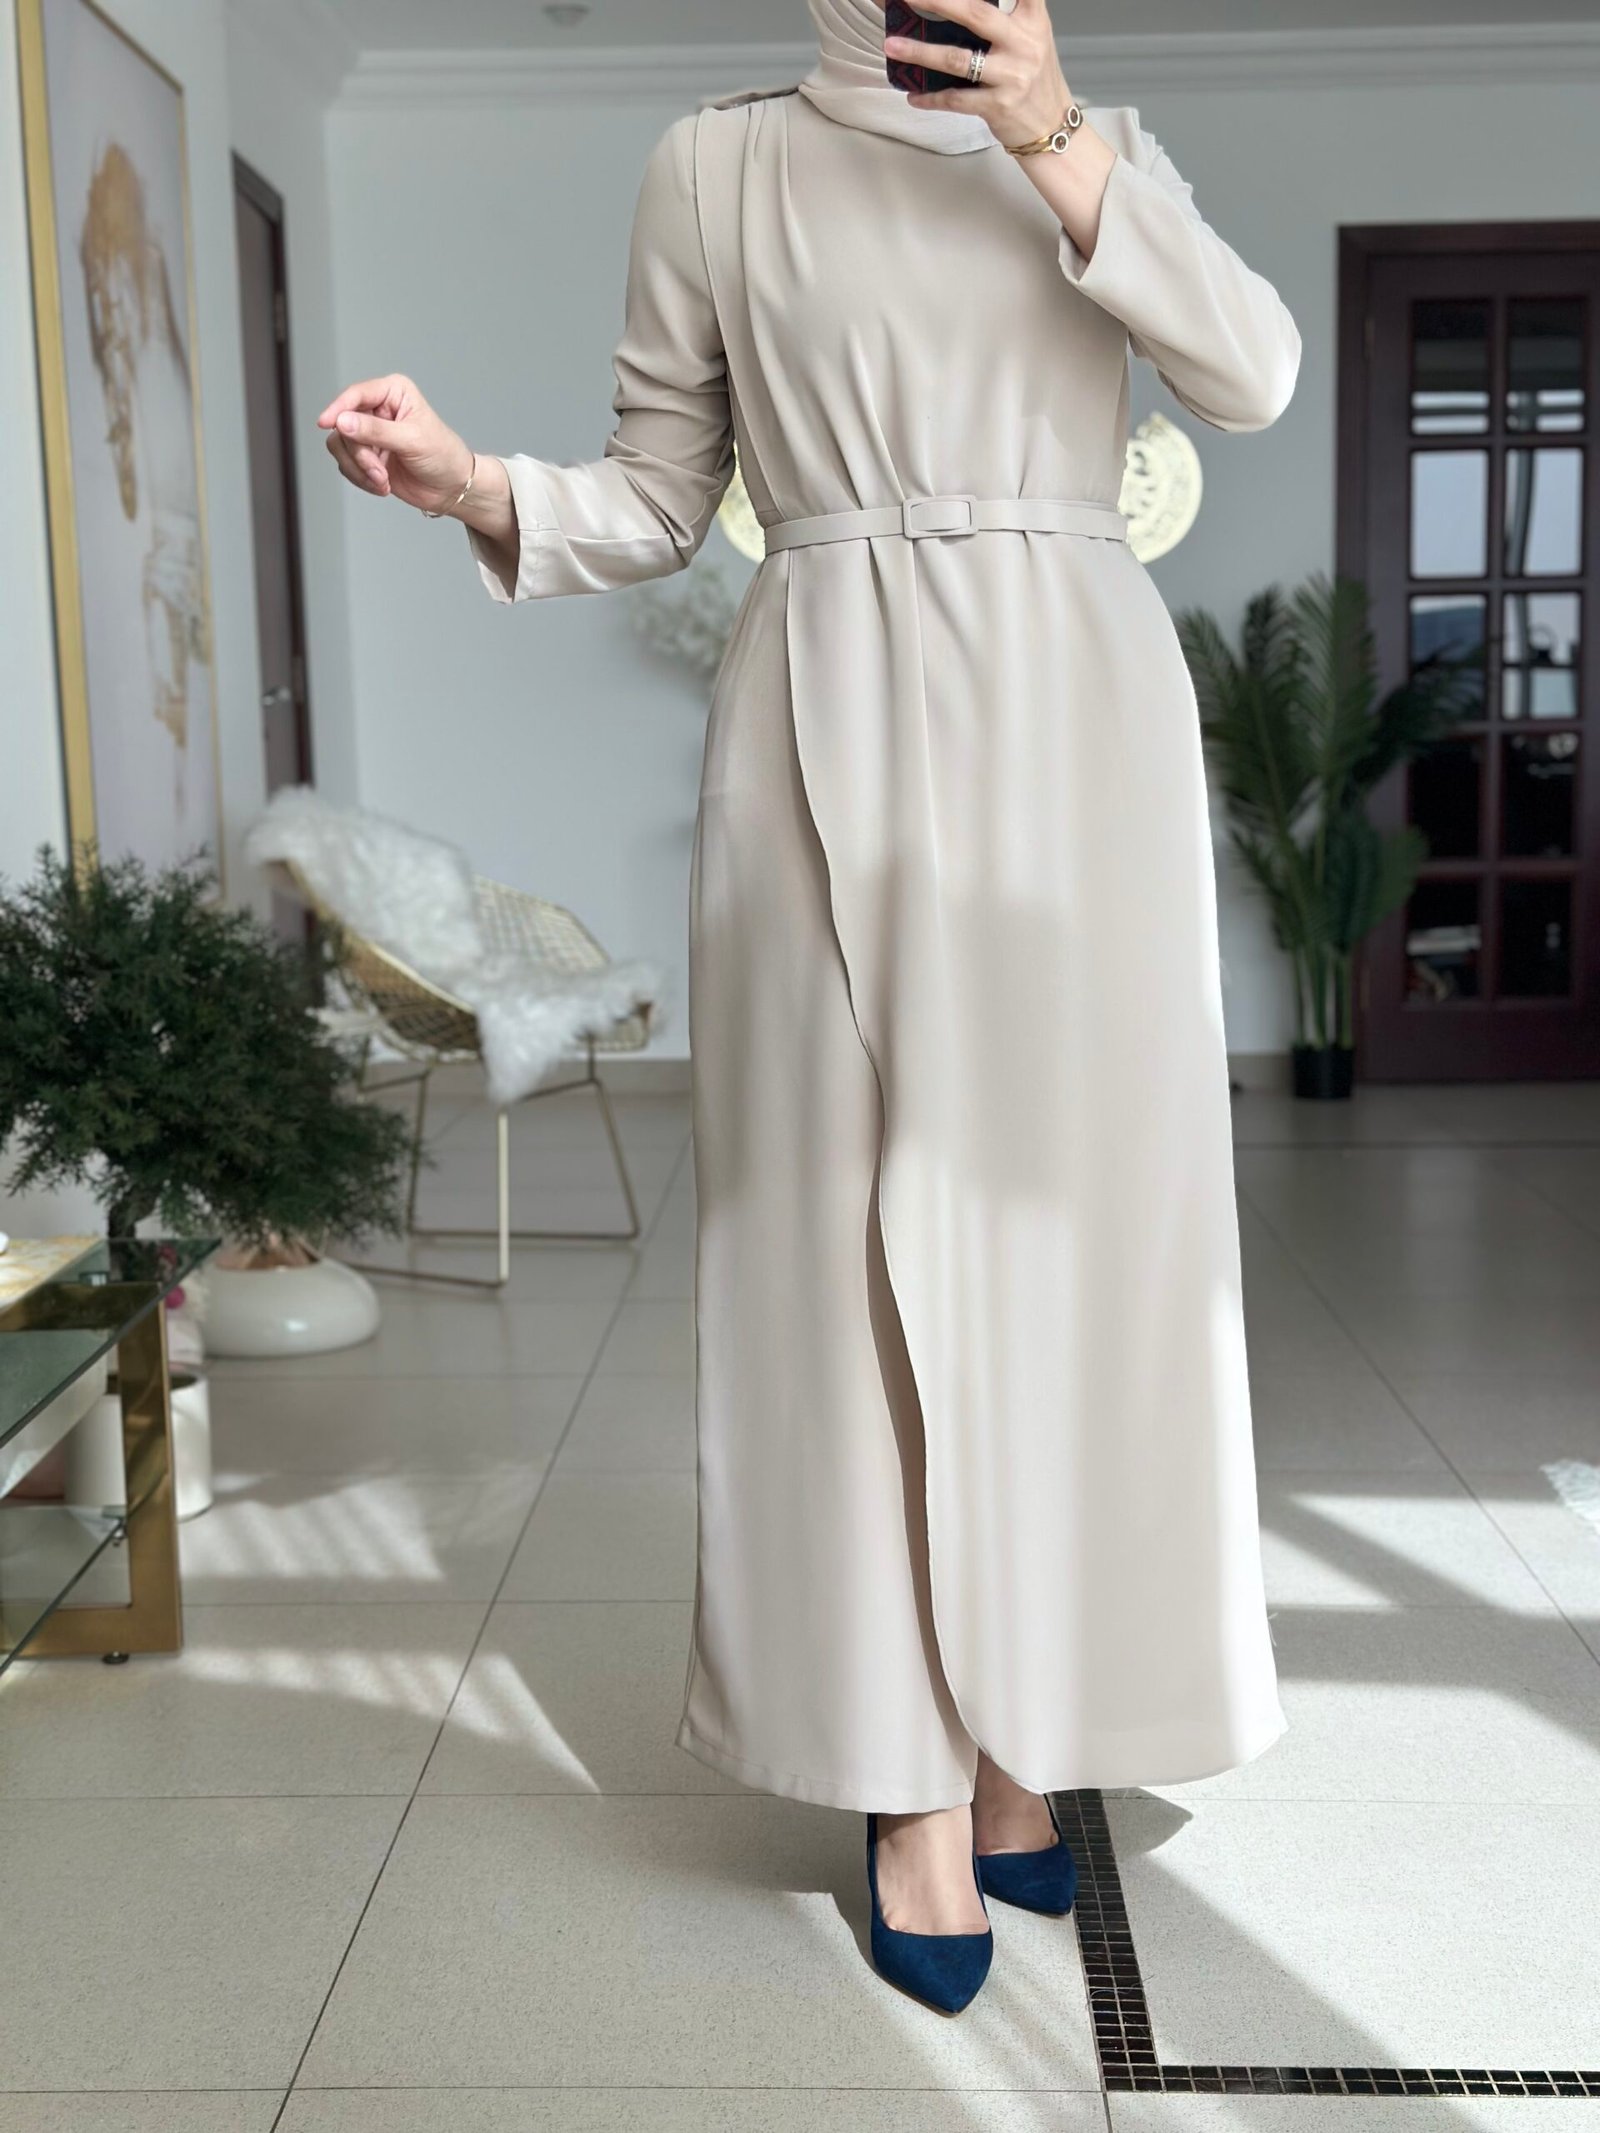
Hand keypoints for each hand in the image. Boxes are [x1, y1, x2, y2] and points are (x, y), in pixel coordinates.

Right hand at [316, 373, 473, 511]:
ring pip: (341, 446)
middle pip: (344, 425)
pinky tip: (381, 485)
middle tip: (379, 471)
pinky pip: (346, 464)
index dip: (338, 408)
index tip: (325, 423)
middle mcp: (378, 409)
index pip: (356, 395)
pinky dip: (360, 478)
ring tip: (382, 480)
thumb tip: (343, 421)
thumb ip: (375, 431)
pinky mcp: (366, 455)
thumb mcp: (411, 440)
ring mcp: (370, 433)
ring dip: (359, 469)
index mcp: (393, 392)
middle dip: (360, 454)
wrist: (451, 488)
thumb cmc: (443, 455)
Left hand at [884, 0, 1072, 150]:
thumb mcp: (1031, 38)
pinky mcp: (997, 106)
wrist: (1051, 127)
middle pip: (975, 13)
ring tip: (892, 45)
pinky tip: (912, 93)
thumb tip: (952, 7)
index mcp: (1032, 20)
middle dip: (937, 1)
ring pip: (957, 60)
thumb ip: (1004, 17)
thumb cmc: (1034, 79)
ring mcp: (1010, 76)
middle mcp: (1023, 44)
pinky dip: (930, 97)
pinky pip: (955, 100)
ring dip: (920, 52)